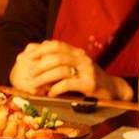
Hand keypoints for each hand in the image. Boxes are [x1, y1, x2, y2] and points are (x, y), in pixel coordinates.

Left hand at [9, 40, 132, 100]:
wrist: (112, 90)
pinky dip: (56, 88)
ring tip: (35, 85)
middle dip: (39, 65)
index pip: (56, 44)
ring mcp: (87, 71)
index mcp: (77, 52)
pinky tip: (50, 94)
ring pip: (61, 69)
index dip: (39, 50)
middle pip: (57, 56)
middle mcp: (82, 58)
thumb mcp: (74, 67)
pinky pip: (69, 84)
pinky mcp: (90, 84)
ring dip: (44, 77)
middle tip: (29, 74)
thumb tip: (32, 59)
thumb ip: (58, 62)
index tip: (26, 57)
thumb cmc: (88, 79)